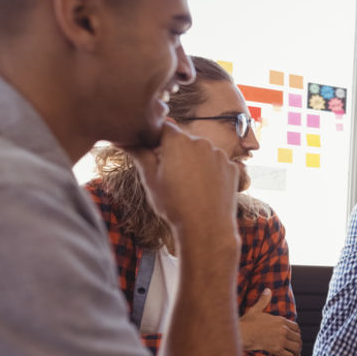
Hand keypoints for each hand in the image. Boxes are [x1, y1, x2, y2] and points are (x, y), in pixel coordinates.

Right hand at [123, 121, 237, 244]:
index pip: (164, 127)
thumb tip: (124, 140)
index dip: (156, 139)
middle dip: (175, 152)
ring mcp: (220, 154)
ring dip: (194, 161)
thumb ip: (140, 154)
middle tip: (170, 176)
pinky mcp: (232, 167)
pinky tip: (204, 189)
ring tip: (188, 186)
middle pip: (184, 140)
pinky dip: (210, 172)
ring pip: (201, 152)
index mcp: (178, 141)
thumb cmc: (174, 204)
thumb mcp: (150, 178)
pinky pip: (216, 164)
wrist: (206, 227)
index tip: (152, 153)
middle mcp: (201, 142)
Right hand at [238, 289, 300, 355]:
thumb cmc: (248, 322)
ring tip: (296, 355)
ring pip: (295, 347)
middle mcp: (283, 330)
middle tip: (297, 348)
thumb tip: (268, 289)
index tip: (296, 337)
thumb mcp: (256, 309)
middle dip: (298, 343)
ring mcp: (281, 340)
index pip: (295, 327)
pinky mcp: (277, 349)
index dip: (297, 333)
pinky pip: (289, 355)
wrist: (242, 333)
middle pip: (297, 337)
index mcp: (280, 320)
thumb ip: (264, 300)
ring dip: (297, 352)